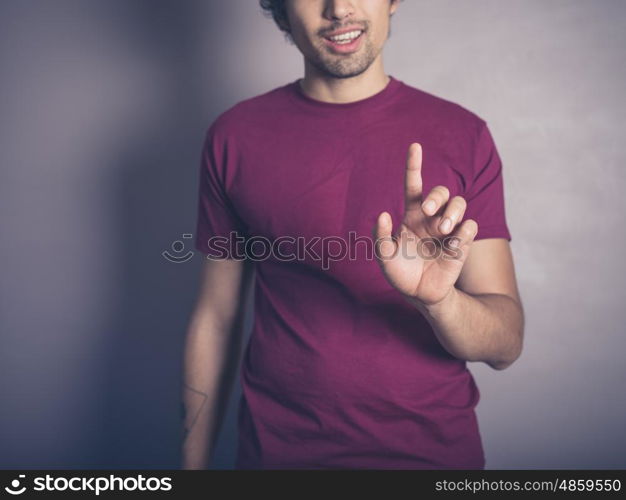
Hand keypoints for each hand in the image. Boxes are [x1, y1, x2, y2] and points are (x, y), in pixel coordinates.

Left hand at [372, 143, 477, 306]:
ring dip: (452, 212)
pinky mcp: (462, 243)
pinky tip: (453, 244)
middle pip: (441, 192)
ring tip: (443, 229)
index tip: (415, 146)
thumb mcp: (384, 257)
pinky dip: (463, 231)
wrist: (420, 294)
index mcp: (412, 216)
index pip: (413, 185)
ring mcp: (448, 229)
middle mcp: (431, 218)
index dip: (414, 165)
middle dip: (437, 197)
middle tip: (428, 212)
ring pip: (460, 204)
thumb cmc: (400, 272)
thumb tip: (383, 214)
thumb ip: (380, 237)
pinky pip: (470, 226)